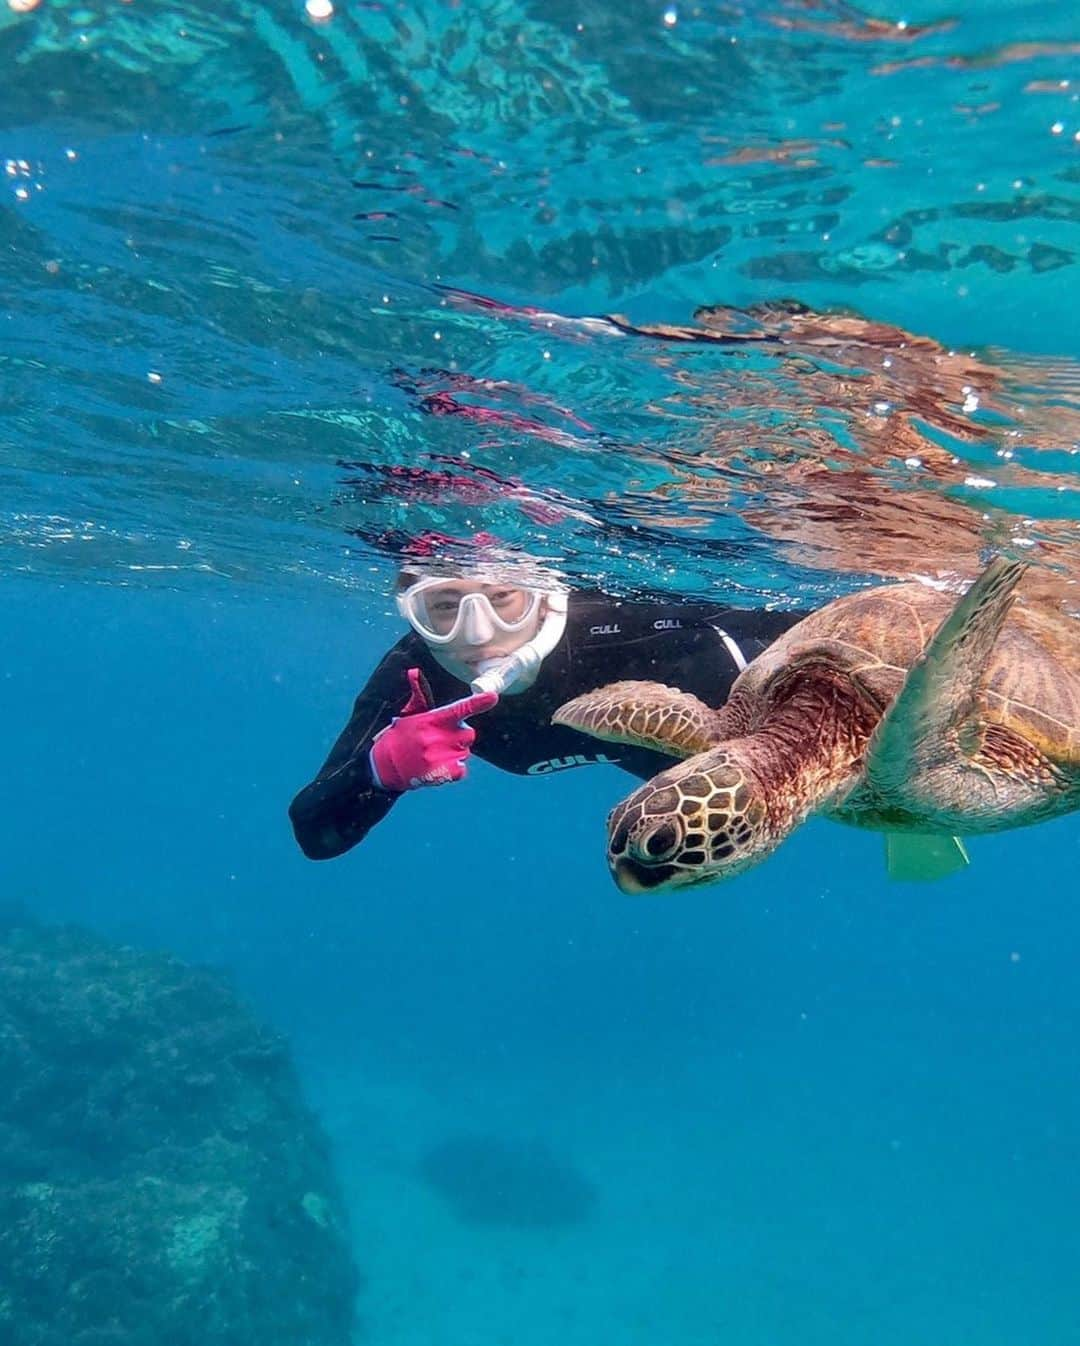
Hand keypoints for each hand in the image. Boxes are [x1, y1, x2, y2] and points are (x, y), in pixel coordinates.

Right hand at [369, 668, 497, 792]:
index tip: (493, 697)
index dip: (478, 702)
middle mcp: (438, 737)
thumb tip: (414, 671)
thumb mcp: (410, 715)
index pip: (460, 708)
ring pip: (464, 752)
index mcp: (433, 719)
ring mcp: (440, 756)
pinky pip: (461, 770)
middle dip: (459, 735)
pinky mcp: (442, 773)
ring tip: (434, 754)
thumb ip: (419, 695)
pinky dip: (454, 769)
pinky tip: (439, 767)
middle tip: (440, 739)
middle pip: (468, 733)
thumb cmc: (401, 736)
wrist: (384, 765)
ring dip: (454, 753)